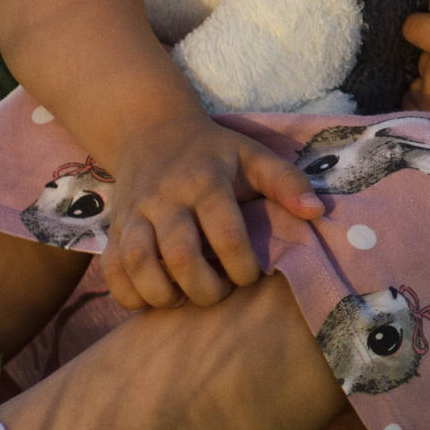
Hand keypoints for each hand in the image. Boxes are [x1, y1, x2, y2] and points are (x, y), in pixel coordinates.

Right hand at [102, 114, 323, 309]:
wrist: (150, 131)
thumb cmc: (213, 151)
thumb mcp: (253, 155)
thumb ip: (287, 182)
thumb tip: (318, 212)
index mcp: (205, 182)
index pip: (226, 234)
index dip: (243, 266)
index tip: (252, 275)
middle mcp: (166, 199)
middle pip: (180, 255)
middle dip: (205, 288)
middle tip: (221, 293)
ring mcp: (134, 215)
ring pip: (138, 263)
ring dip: (163, 293)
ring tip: (186, 298)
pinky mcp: (112, 228)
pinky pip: (111, 268)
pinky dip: (128, 292)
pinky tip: (152, 298)